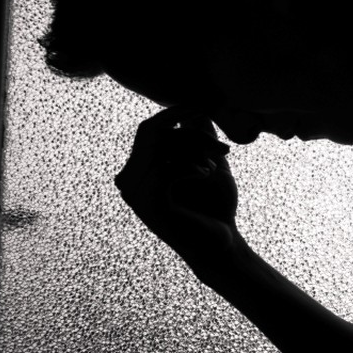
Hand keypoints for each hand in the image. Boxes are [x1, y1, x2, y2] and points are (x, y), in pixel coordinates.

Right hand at [115, 106, 241, 273]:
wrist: (222, 245)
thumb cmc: (215, 207)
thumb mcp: (207, 163)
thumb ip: (198, 136)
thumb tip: (193, 108)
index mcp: (139, 172)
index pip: (147, 130)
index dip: (171, 115)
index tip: (199, 109)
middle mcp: (129, 183)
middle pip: (152, 135)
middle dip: (189, 135)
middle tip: (221, 147)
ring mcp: (135, 197)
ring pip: (161, 150)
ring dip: (195, 152)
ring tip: (215, 165)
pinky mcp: (150, 206)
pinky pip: (168, 169)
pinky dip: (191, 167)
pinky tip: (207, 175)